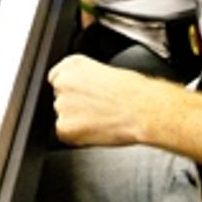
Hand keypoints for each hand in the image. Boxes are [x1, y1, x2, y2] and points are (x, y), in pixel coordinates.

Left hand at [47, 54, 161, 146]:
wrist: (144, 110)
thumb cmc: (135, 92)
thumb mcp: (107, 71)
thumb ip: (87, 79)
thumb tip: (84, 90)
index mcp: (72, 64)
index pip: (58, 78)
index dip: (73, 90)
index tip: (82, 96)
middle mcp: (63, 82)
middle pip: (60, 97)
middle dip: (75, 105)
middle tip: (96, 110)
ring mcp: (61, 105)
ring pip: (64, 116)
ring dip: (77, 120)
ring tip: (100, 120)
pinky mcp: (64, 127)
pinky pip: (66, 134)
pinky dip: (79, 136)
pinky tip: (97, 130)